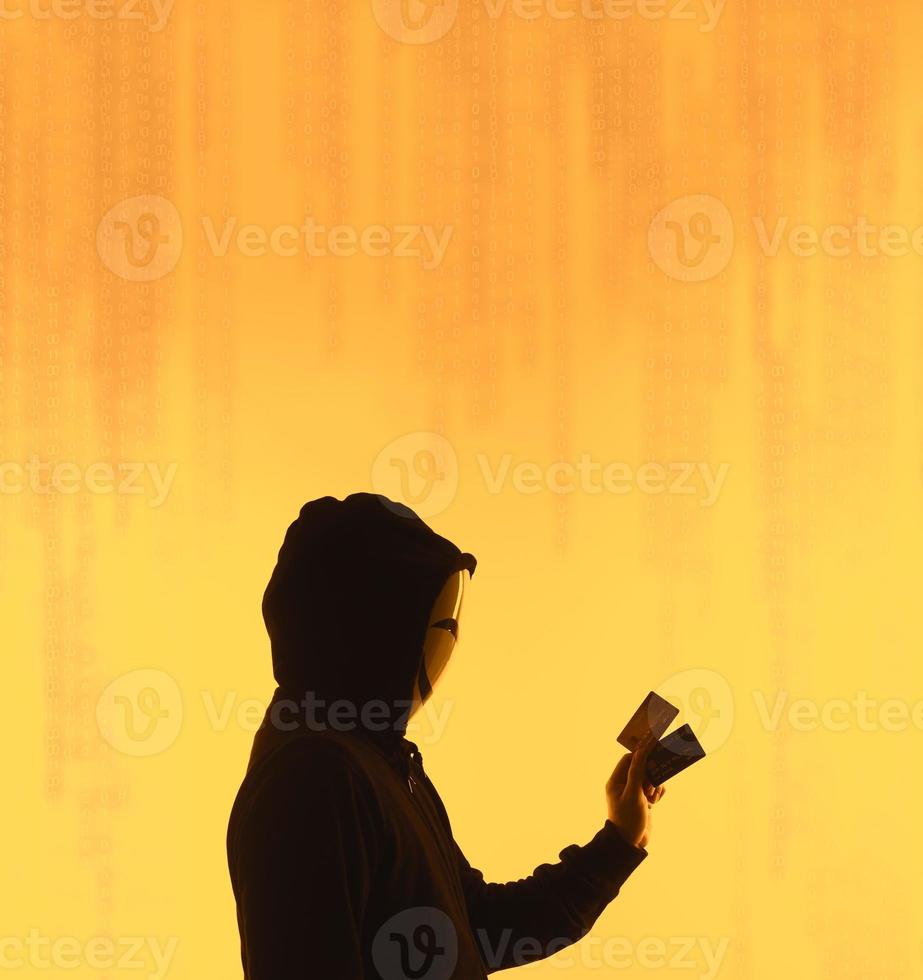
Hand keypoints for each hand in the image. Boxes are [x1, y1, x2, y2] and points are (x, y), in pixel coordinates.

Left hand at [605, 734, 665, 848]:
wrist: (631, 844)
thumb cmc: (628, 819)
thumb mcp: (633, 795)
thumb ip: (636, 773)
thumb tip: (640, 752)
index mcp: (616, 781)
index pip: (628, 760)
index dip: (640, 756)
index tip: (653, 752)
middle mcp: (624, 785)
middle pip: (640, 768)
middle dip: (650, 774)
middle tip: (652, 784)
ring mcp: (634, 793)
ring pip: (649, 779)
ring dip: (654, 785)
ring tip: (652, 797)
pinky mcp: (643, 801)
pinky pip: (653, 790)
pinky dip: (657, 793)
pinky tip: (655, 802)